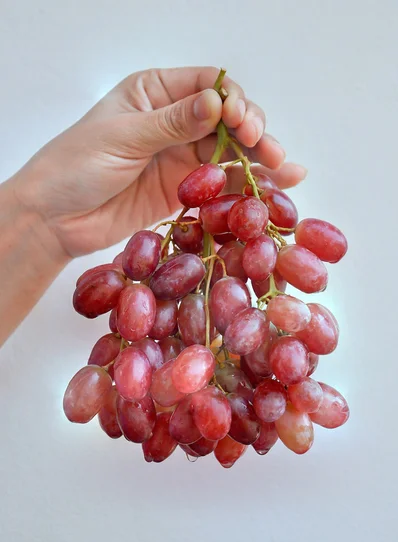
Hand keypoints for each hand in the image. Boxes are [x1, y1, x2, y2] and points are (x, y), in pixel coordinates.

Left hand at [14, 66, 306, 257]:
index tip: (242, 122)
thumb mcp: (123, 136)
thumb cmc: (76, 165)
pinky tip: (271, 189)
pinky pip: (218, 185)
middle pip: (226, 120)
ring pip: (228, 154)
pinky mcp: (182, 190)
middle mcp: (173, 121)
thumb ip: (173, 123)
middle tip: (268, 150)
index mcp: (155, 92)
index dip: (232, 101)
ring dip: (258, 161)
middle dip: (252, 132)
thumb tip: (217, 104)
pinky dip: (244, 187)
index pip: (207, 86)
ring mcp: (179, 157)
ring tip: (286, 172)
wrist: (55, 219)